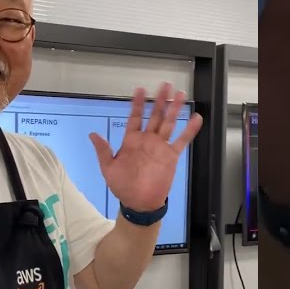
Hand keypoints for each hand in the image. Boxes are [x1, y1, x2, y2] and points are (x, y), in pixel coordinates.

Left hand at [90, 84, 202, 211]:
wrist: (139, 203)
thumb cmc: (122, 186)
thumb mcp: (108, 168)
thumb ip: (104, 150)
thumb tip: (93, 134)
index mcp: (131, 141)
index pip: (136, 117)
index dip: (138, 104)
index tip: (140, 89)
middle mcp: (147, 140)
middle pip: (155, 115)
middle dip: (160, 100)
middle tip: (166, 84)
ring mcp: (160, 146)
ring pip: (168, 123)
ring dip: (174, 109)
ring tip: (180, 94)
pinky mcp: (171, 156)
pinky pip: (181, 140)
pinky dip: (189, 130)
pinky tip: (196, 118)